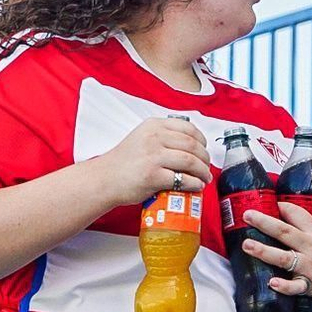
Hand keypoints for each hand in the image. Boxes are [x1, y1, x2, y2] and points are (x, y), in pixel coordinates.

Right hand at [90, 117, 212, 207]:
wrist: (104, 179)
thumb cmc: (123, 162)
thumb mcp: (141, 137)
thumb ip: (162, 136)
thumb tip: (190, 146)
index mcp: (153, 125)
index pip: (188, 128)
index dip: (201, 140)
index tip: (204, 149)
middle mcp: (154, 138)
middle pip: (192, 145)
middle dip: (205, 158)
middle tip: (206, 167)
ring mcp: (153, 156)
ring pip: (191, 161)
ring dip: (203, 171)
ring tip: (204, 178)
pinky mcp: (153, 176)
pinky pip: (182, 179)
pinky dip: (194, 183)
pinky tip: (195, 186)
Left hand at [242, 202, 311, 310]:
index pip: (299, 214)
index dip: (284, 206)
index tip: (270, 201)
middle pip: (285, 232)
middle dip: (264, 222)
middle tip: (246, 214)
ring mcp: (311, 267)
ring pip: (284, 258)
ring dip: (264, 251)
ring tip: (246, 245)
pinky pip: (296, 287)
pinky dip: (284, 286)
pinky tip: (272, 282)